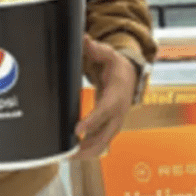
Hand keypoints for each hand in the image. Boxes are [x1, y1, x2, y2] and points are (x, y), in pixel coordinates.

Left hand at [74, 35, 137, 159]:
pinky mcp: (109, 129)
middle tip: (68, 152)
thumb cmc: (117, 67)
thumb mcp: (109, 55)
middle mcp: (117, 114)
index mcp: (117, 96)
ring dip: (85, 153)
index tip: (78, 129)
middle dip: (87, 146)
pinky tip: (72, 154)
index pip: (105, 111)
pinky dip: (87, 151)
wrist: (130, 78)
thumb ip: (96, 49)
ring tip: (65, 157)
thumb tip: (84, 39)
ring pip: (102, 144)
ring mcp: (114, 124)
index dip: (92, 121)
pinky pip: (99, 144)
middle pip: (104, 136)